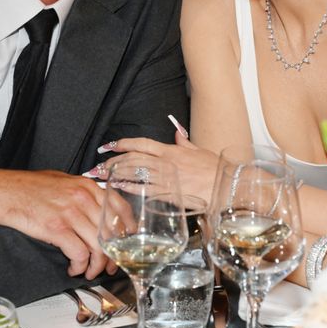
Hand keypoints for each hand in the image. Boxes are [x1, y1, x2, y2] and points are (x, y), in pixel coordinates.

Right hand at [0, 168, 118, 278]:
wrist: (0, 191)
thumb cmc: (28, 187)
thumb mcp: (62, 181)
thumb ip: (83, 193)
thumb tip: (98, 211)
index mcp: (86, 185)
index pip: (120, 208)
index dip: (128, 230)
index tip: (126, 244)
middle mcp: (82, 197)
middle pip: (111, 232)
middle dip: (113, 255)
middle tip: (109, 266)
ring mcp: (70, 212)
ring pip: (98, 246)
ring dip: (96, 265)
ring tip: (88, 271)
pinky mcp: (56, 228)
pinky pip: (80, 254)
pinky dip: (79, 266)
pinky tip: (73, 268)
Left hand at [94, 133, 220, 204]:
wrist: (228, 186)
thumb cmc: (216, 170)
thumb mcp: (199, 151)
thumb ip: (184, 143)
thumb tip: (176, 133)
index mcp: (172, 151)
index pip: (142, 143)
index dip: (123, 143)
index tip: (109, 145)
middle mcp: (167, 162)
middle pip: (133, 158)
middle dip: (113, 160)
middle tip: (98, 165)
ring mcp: (167, 178)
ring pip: (135, 172)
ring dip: (116, 173)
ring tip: (101, 176)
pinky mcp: (170, 194)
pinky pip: (145, 189)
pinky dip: (129, 188)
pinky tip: (118, 188)